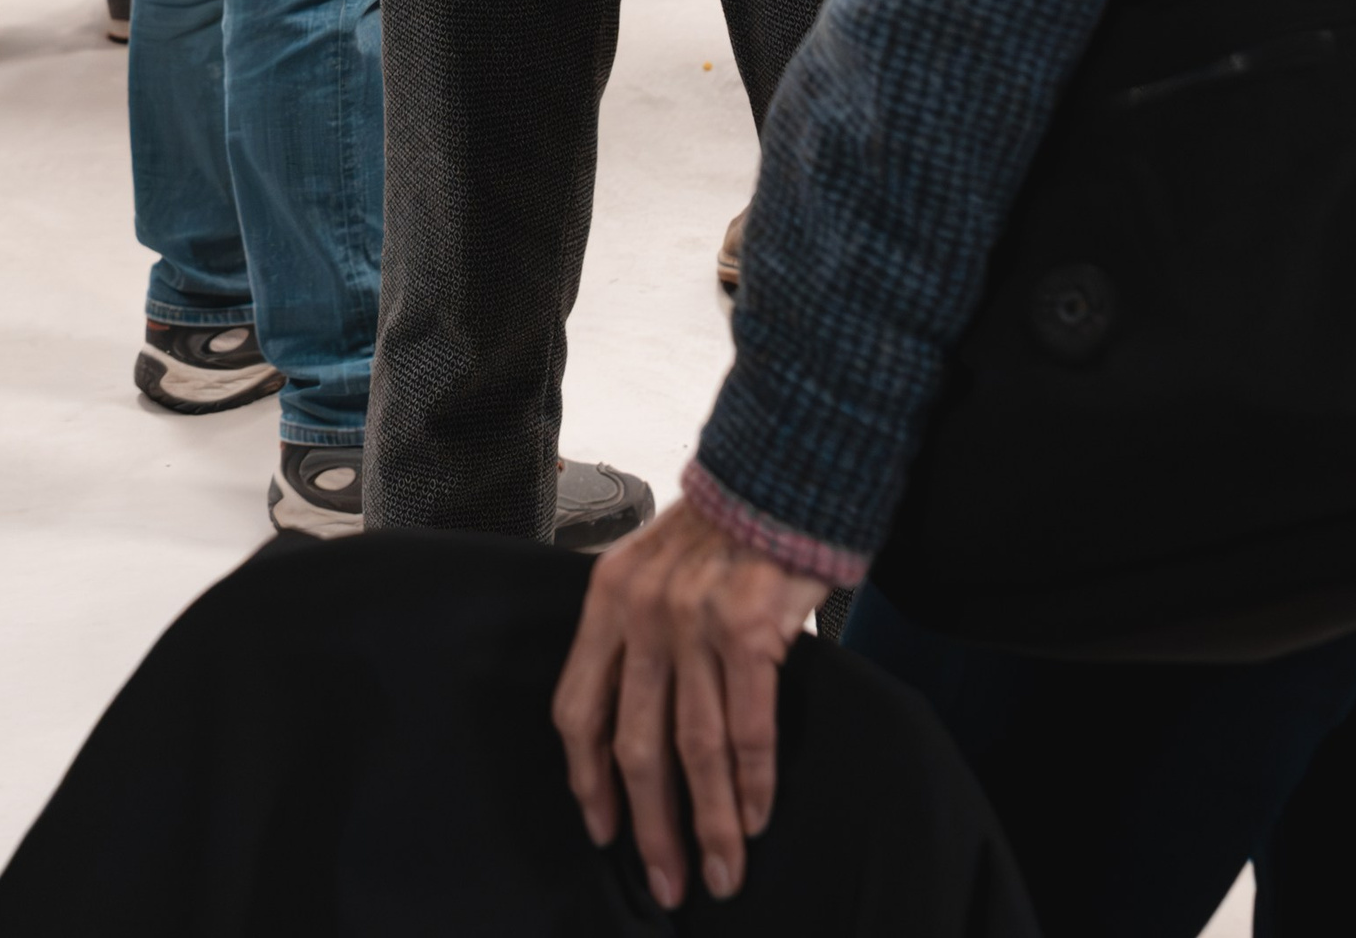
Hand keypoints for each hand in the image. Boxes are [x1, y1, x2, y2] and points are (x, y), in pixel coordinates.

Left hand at [551, 497, 818, 906]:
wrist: (778, 472)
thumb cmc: (719, 529)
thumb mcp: (651, 568)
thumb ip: (636, 634)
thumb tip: (640, 729)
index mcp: (606, 598)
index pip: (577, 708)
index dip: (586, 780)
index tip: (602, 829)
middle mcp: (641, 612)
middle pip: (633, 745)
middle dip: (649, 825)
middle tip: (666, 882)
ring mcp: (693, 621)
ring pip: (693, 749)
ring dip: (709, 823)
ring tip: (723, 872)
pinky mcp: (747, 628)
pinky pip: (748, 728)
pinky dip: (754, 783)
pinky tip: (758, 818)